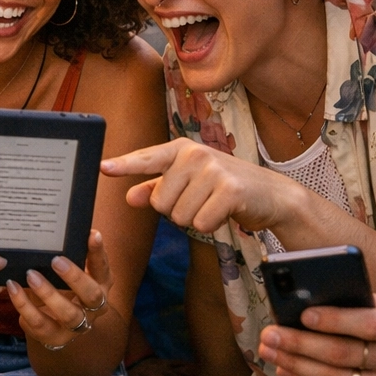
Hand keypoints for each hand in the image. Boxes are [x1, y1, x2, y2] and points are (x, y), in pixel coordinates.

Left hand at [6, 229, 113, 349]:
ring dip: (48, 294)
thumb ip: (68, 255)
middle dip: (75, 277)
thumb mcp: (69, 273)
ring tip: (30, 275)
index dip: (99, 253)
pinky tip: (13, 289)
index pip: (104, 269)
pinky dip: (24, 306)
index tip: (92, 234)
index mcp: (100, 286)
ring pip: (68, 314)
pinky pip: (39, 324)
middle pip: (92, 295)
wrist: (55, 326)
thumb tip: (56, 227)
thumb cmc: (62, 289)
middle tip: (56, 260)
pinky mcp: (54, 337)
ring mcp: (74, 327)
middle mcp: (93, 309)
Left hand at [106, 138, 291, 233]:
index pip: (146, 158)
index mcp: (181, 150)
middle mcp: (195, 155)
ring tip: (214, 204)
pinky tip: (225, 212)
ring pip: (179, 215)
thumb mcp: (190, 183)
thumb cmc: (226, 187)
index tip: (103, 168)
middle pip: (160, 202)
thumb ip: (159, 188)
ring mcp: (213, 170)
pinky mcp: (229, 190)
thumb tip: (130, 196)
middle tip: (201, 200)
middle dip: (177, 210)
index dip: (124, 165)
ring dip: (195, 219)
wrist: (272, 194)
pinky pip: (201, 222)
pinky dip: (211, 225)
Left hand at [255, 293, 375, 375]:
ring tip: (270, 352)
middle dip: (300, 345)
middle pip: (343, 355)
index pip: (368, 324)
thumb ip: (363, 302)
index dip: (334, 321)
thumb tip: (311, 297)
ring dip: (297, 366)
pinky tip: (288, 370)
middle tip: (270, 335)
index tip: (302, 314)